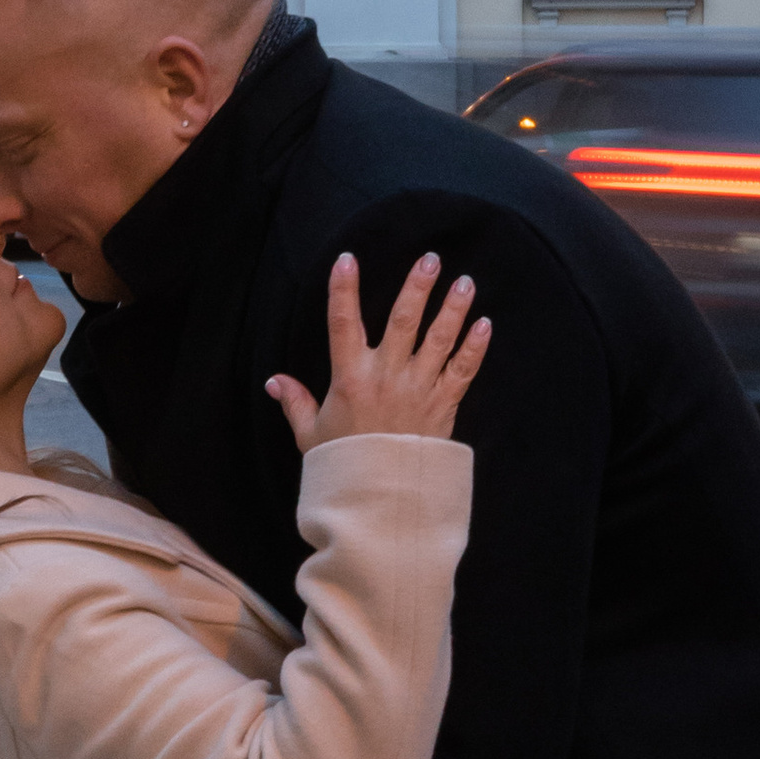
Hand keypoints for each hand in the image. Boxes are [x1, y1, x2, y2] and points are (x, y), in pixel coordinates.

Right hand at [266, 252, 490, 452]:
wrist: (380, 500)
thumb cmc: (344, 466)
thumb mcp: (311, 435)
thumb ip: (295, 403)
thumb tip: (274, 381)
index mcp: (350, 379)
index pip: (343, 324)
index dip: (343, 290)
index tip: (347, 260)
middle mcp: (386, 378)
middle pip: (403, 322)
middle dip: (418, 287)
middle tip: (431, 258)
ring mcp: (417, 391)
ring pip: (438, 341)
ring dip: (452, 309)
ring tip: (465, 281)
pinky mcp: (442, 407)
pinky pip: (461, 372)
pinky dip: (474, 349)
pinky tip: (484, 324)